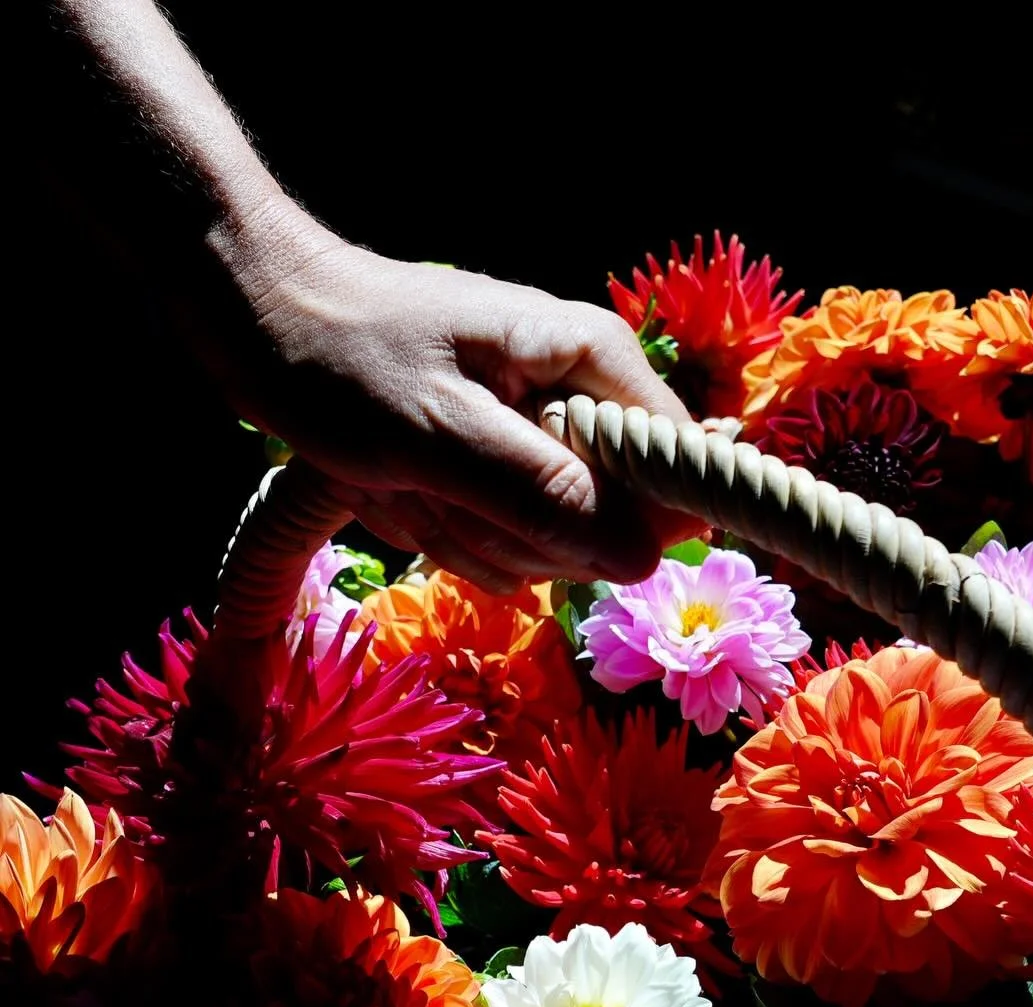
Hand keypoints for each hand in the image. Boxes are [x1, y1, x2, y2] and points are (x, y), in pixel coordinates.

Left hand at [220, 203, 696, 591]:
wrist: (253, 315)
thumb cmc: (340, 359)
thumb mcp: (436, 435)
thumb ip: (542, 496)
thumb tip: (643, 560)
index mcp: (589, 356)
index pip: (674, 463)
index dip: (624, 518)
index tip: (539, 521)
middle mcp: (578, 392)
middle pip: (607, 517)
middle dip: (518, 529)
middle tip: (439, 487)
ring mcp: (536, 430)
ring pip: (549, 538)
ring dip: (470, 533)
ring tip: (406, 481)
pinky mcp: (496, 461)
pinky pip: (503, 535)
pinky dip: (445, 529)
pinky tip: (398, 492)